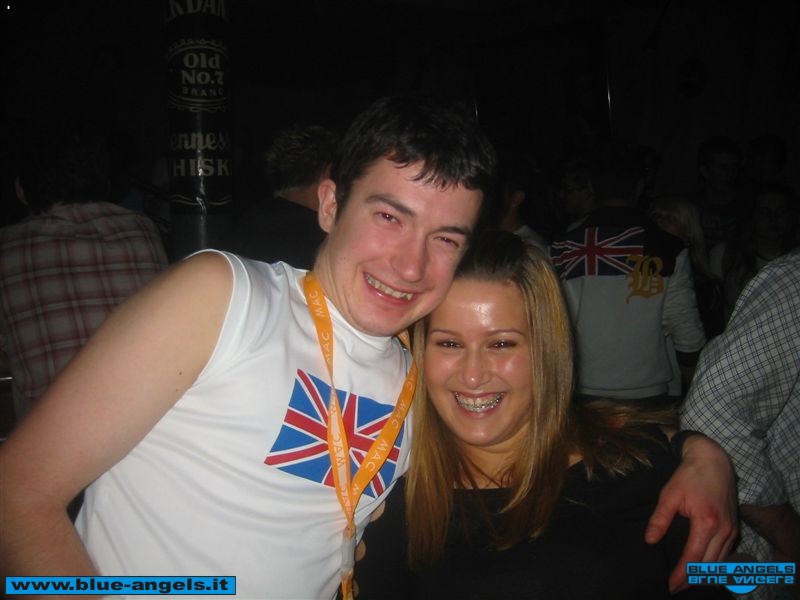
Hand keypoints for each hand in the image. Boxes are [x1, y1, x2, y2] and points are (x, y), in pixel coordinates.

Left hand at [645, 434, 737, 592]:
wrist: (713, 461)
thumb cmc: (689, 476)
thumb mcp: (669, 494)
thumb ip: (659, 519)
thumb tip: (650, 540)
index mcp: (706, 522)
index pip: (693, 557)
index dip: (682, 574)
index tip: (671, 585)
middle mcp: (724, 530)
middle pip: (709, 565)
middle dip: (692, 579)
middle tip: (675, 588)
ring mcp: (732, 530)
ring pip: (720, 563)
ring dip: (705, 575)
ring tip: (686, 582)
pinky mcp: (734, 528)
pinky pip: (726, 554)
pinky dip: (715, 565)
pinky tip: (703, 570)